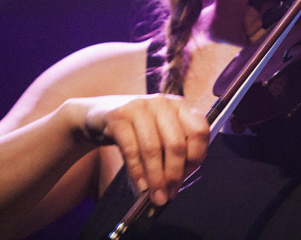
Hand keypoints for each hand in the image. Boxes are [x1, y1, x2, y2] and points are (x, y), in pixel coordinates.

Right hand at [74, 94, 208, 204]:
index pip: (200, 131)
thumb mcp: (161, 133)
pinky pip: (131, 150)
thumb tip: (177, 184)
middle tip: (169, 194)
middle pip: (176, 144)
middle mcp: (163, 103)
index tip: (187, 175)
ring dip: (156, 179)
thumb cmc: (138, 129)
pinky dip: (137, 172)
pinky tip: (141, 185)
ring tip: (156, 196)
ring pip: (153, 149)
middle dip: (174, 174)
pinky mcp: (118, 116)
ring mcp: (140, 107)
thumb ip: (173, 151)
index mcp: (180, 106)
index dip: (196, 157)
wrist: (100, 116)